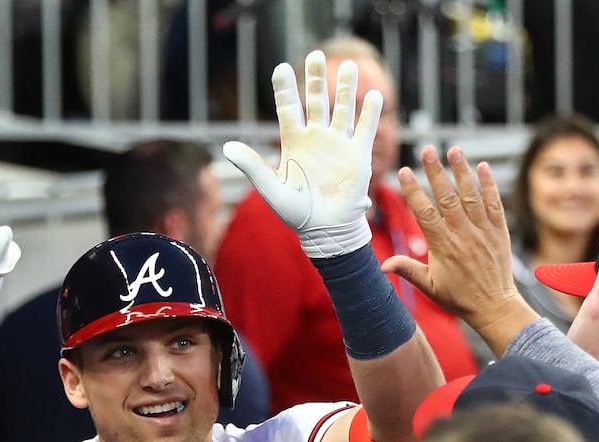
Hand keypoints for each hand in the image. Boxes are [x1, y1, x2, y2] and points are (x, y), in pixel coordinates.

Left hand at [223, 50, 381, 257]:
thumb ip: (252, 166)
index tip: (281, 67)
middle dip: (317, 78)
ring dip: (347, 89)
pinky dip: (369, 113)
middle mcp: (316, 139)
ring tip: (351, 66)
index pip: (288, 109)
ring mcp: (338, 145)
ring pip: (342, 109)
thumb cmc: (296, 212)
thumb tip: (226, 147)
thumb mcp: (270, 188)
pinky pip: (365, 129)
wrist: (324, 230)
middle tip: (317, 54)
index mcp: (294, 143)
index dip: (285, 88)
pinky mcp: (358, 156)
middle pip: (317, 101)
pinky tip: (373, 96)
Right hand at [383, 146, 536, 352]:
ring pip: (471, 195)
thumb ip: (407, 270)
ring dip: (462, 171)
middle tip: (427, 150)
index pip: (425, 213)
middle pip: (447, 197)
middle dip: (436, 172)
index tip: (404, 172)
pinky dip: (489, 184)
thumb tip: (383, 265)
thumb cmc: (458, 297)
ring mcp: (483, 230)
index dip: (413, 191)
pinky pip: (494, 202)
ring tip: (454, 150)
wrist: (494, 305)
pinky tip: (482, 167)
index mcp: (443, 246)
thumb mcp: (429, 286)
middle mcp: (463, 234)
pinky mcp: (499, 230)